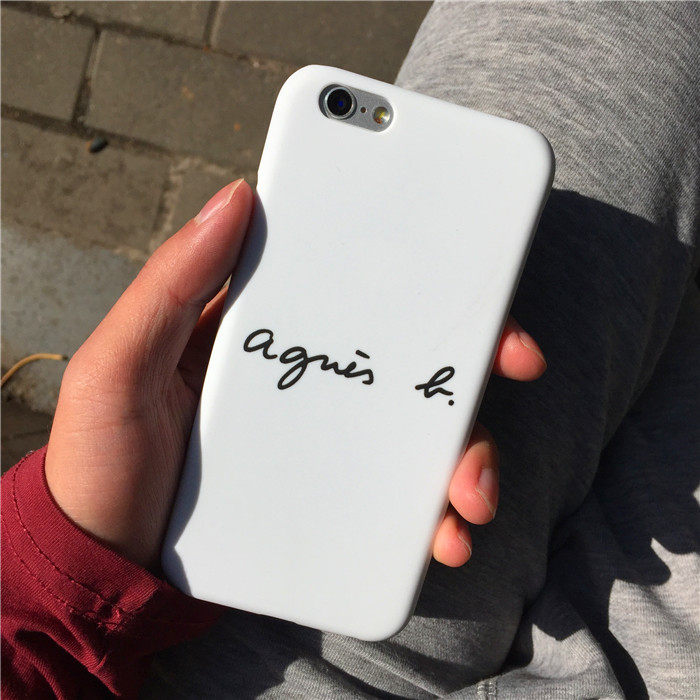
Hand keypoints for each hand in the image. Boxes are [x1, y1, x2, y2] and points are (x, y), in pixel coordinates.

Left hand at [45, 179, 545, 572]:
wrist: (109, 569)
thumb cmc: (100, 464)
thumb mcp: (115, 366)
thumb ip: (169, 285)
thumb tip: (238, 196)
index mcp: (267, 335)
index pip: (353, 285)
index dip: (418, 269)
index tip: (473, 268)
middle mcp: (307, 382)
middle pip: (406, 356)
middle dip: (474, 356)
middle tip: (517, 360)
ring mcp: (325, 444)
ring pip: (418, 431)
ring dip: (469, 450)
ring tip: (469, 494)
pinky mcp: (332, 501)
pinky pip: (399, 500)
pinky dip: (433, 515)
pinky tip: (441, 535)